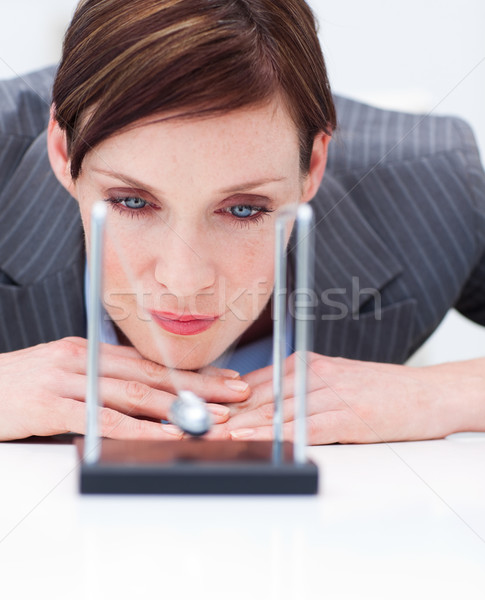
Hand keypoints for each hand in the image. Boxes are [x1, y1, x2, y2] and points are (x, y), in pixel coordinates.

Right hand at [0, 337, 249, 440]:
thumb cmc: (16, 388)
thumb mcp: (61, 377)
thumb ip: (97, 383)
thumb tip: (136, 399)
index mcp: (89, 352)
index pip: (150, 362)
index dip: (190, 371)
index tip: (224, 378)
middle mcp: (84, 360)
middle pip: (153, 374)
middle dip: (200, 385)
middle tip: (237, 392)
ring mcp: (68, 379)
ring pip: (134, 393)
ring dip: (179, 406)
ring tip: (215, 417)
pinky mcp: (51, 405)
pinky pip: (103, 418)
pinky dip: (139, 429)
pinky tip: (164, 435)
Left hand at [209, 353, 483, 443]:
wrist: (425, 393)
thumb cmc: (378, 391)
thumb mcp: (332, 382)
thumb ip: (298, 391)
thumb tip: (263, 407)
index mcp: (306, 365)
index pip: (255, 381)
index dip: (224, 397)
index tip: (197, 408)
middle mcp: (312, 374)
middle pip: (259, 395)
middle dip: (225, 412)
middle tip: (194, 424)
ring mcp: (330, 393)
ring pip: (276, 410)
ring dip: (243, 425)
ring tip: (213, 435)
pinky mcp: (347, 415)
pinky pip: (306, 425)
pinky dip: (279, 434)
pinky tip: (259, 441)